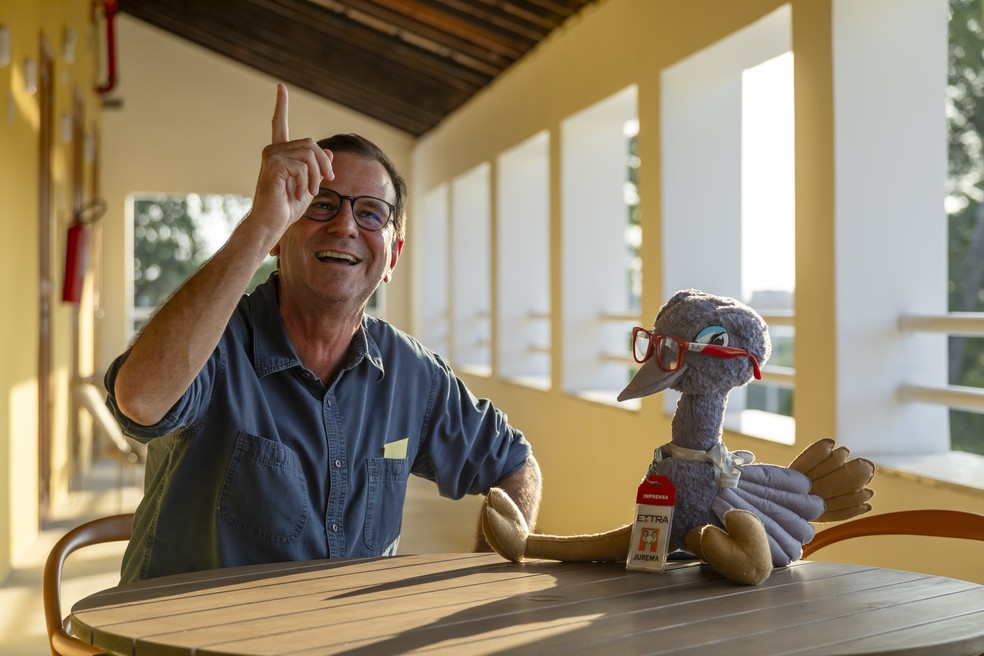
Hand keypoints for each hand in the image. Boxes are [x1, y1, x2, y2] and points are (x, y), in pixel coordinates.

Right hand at [248, 83, 334, 239]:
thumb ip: (317, 168)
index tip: (280, 86)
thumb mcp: (309, 185)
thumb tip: (327, 150)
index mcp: (280, 153)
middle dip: (324, 165)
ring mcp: (271, 155)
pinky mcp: (273, 164)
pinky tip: (298, 194)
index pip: (280, 124)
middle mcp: (273, 150)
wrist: (272, 223)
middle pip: (311, 144)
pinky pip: (303, 166)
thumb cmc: (287, 208)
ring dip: (316, 176)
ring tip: (309, 192)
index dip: (281, 105)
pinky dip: (307, 182)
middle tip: (326, 183)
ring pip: (310, 155)